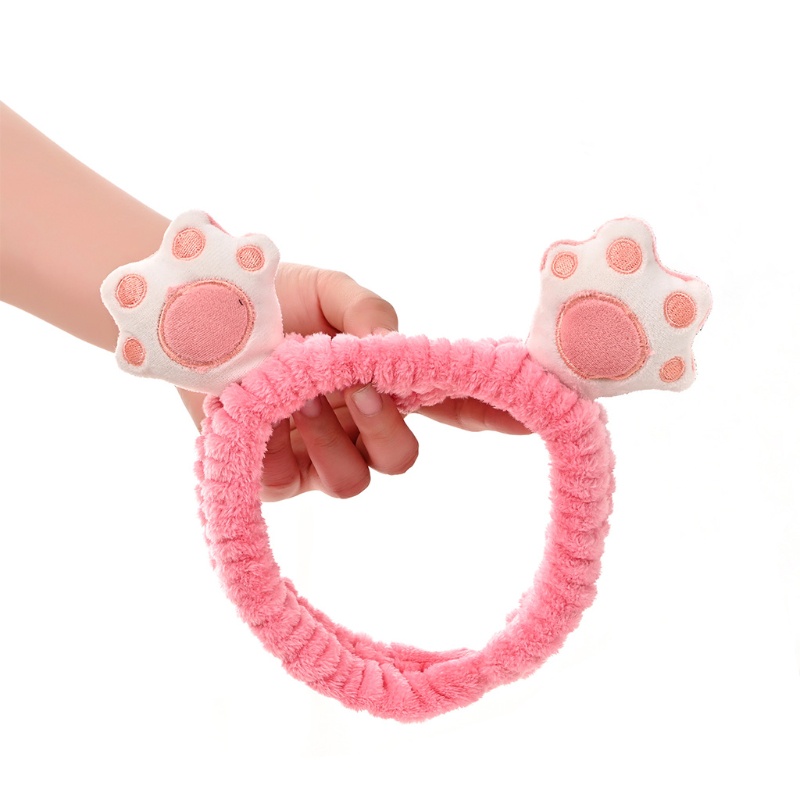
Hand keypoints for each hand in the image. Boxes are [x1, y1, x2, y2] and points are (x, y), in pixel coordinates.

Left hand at [180, 263, 528, 500]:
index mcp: (382, 383)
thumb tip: (394, 349)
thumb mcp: (324, 289)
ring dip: (328, 438)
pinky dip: (277, 451)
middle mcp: (356, 426)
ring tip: (292, 398)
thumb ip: (367, 310)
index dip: (490, 417)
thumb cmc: (268, 299)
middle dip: (385, 428)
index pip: (449, 407)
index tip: (530, 419)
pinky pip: (291, 485)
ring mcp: (316, 456)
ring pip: (352, 481)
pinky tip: (255, 417)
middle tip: (353, 387)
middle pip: (402, 458)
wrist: (193, 316)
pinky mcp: (272, 477)